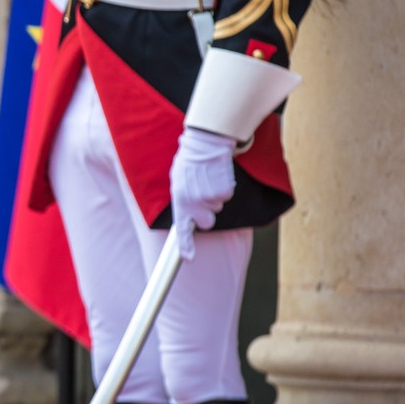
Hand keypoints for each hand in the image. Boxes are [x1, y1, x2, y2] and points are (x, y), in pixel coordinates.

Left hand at [169, 126, 236, 260]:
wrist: (204, 145)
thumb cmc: (189, 163)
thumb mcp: (178, 181)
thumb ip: (182, 198)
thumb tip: (188, 211)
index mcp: (180, 201)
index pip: (182, 229)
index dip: (185, 246)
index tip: (188, 258)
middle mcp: (195, 203)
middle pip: (207, 222)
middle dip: (207, 213)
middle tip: (203, 195)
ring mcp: (210, 198)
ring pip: (217, 207)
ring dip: (214, 196)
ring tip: (208, 179)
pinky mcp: (224, 192)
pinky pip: (226, 197)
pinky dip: (223, 188)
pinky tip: (217, 176)